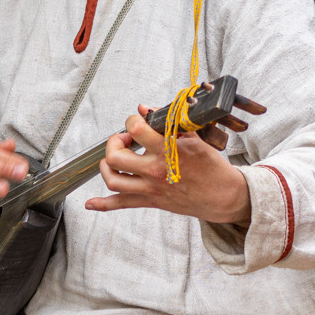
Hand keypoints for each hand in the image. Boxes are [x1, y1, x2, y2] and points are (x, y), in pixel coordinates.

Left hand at [84, 107, 246, 223]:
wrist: (223, 195)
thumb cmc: (211, 167)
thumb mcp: (194, 138)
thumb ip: (169, 123)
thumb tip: (144, 109)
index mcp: (168, 151)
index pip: (136, 129)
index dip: (131, 121)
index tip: (136, 122)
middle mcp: (156, 171)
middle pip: (116, 157)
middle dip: (114, 143)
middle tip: (125, 139)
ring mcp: (151, 188)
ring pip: (113, 180)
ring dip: (106, 166)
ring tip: (114, 158)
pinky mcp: (151, 201)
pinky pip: (122, 204)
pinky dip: (103, 205)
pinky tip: (91, 204)